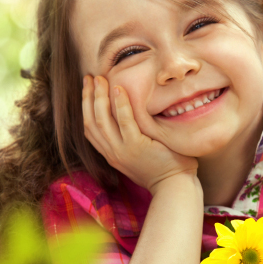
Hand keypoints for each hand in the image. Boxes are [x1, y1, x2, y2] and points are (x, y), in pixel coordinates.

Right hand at [82, 75, 198, 190]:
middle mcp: (113, 153)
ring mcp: (123, 151)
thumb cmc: (166, 167)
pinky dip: (121, 105)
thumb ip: (132, 138)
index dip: (86, 106)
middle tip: (89, 77)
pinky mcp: (137, 147)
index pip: (90, 128)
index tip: (88, 88)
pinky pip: (125, 123)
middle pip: (91, 122)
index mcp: (112, 154)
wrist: (176, 186)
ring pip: (102, 121)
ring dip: (99, 97)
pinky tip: (118, 88)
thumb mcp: (140, 153)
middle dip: (87, 97)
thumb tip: (134, 115)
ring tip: (100, 79)